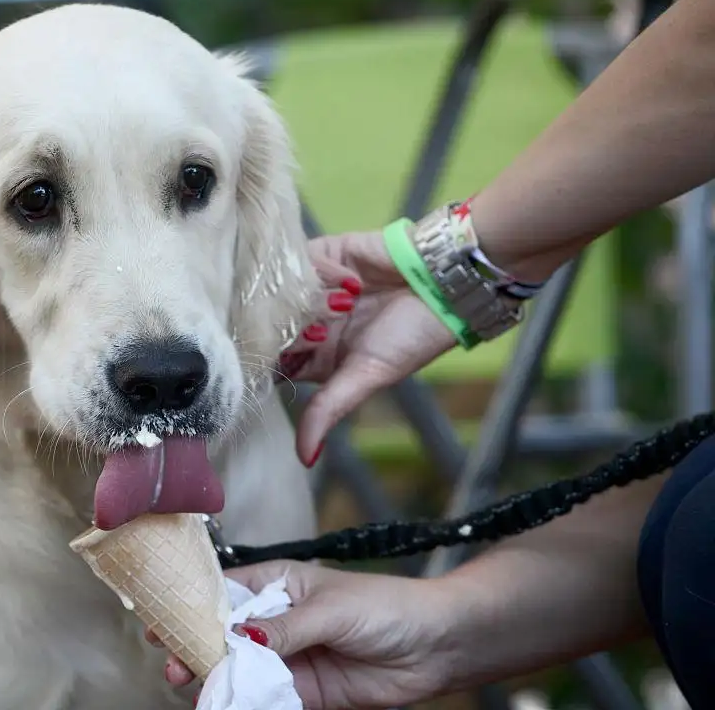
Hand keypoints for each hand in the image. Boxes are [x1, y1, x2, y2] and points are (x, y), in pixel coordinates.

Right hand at [149, 560, 461, 708]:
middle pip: (221, 636)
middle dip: (194, 648)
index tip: (162, 621)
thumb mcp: (329, 609)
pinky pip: (265, 700)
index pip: (222, 593)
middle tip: (175, 665)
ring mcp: (286, 659)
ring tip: (196, 689)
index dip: (190, 606)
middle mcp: (275, 622)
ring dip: (215, 680)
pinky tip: (227, 706)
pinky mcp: (302, 692)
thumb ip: (283, 630)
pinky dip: (244, 705)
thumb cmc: (385, 607)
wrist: (435, 646)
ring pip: (238, 670)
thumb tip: (237, 637)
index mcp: (276, 585)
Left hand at [277, 231, 457, 464]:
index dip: (270, 359)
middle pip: (268, 325)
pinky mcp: (321, 256)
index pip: (272, 361)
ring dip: (313, 300)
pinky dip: (324, 273)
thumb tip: (304, 458)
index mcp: (318, 358)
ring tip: (348, 306)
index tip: (283, 357)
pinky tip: (353, 283)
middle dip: (295, 328)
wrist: (446, 283)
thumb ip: (328, 410)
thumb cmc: (413, 336)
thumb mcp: (367, 376)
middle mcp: (310, 323)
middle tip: (326, 329)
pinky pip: (300, 260)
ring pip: (280, 292)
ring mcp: (312, 289)